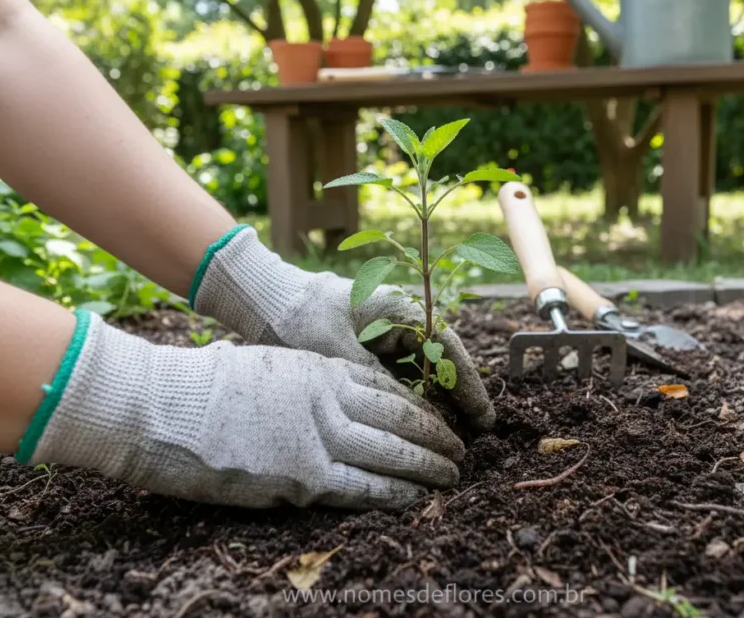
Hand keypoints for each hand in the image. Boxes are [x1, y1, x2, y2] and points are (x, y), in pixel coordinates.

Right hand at [21, 312, 463, 509]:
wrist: (162, 404)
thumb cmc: (200, 385)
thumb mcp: (263, 367)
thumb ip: (300, 383)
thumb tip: (322, 397)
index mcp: (317, 368)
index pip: (384, 387)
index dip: (416, 406)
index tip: (437, 418)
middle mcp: (327, 398)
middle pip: (399, 418)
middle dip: (435, 434)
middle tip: (461, 450)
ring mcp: (318, 436)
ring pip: (392, 452)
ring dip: (427, 466)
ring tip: (453, 476)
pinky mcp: (303, 476)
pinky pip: (363, 487)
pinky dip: (396, 493)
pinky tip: (418, 498)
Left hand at [191, 225, 494, 430]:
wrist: (261, 301)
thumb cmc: (299, 318)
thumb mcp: (339, 354)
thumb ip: (379, 383)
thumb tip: (415, 418)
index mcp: (399, 308)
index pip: (447, 348)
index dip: (468, 385)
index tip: (483, 418)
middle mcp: (399, 320)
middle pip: (440, 363)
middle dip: (457, 400)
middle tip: (474, 439)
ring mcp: (384, 336)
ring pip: (422, 374)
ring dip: (436, 405)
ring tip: (451, 442)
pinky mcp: (369, 351)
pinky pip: (400, 379)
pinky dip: (411, 402)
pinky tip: (418, 431)